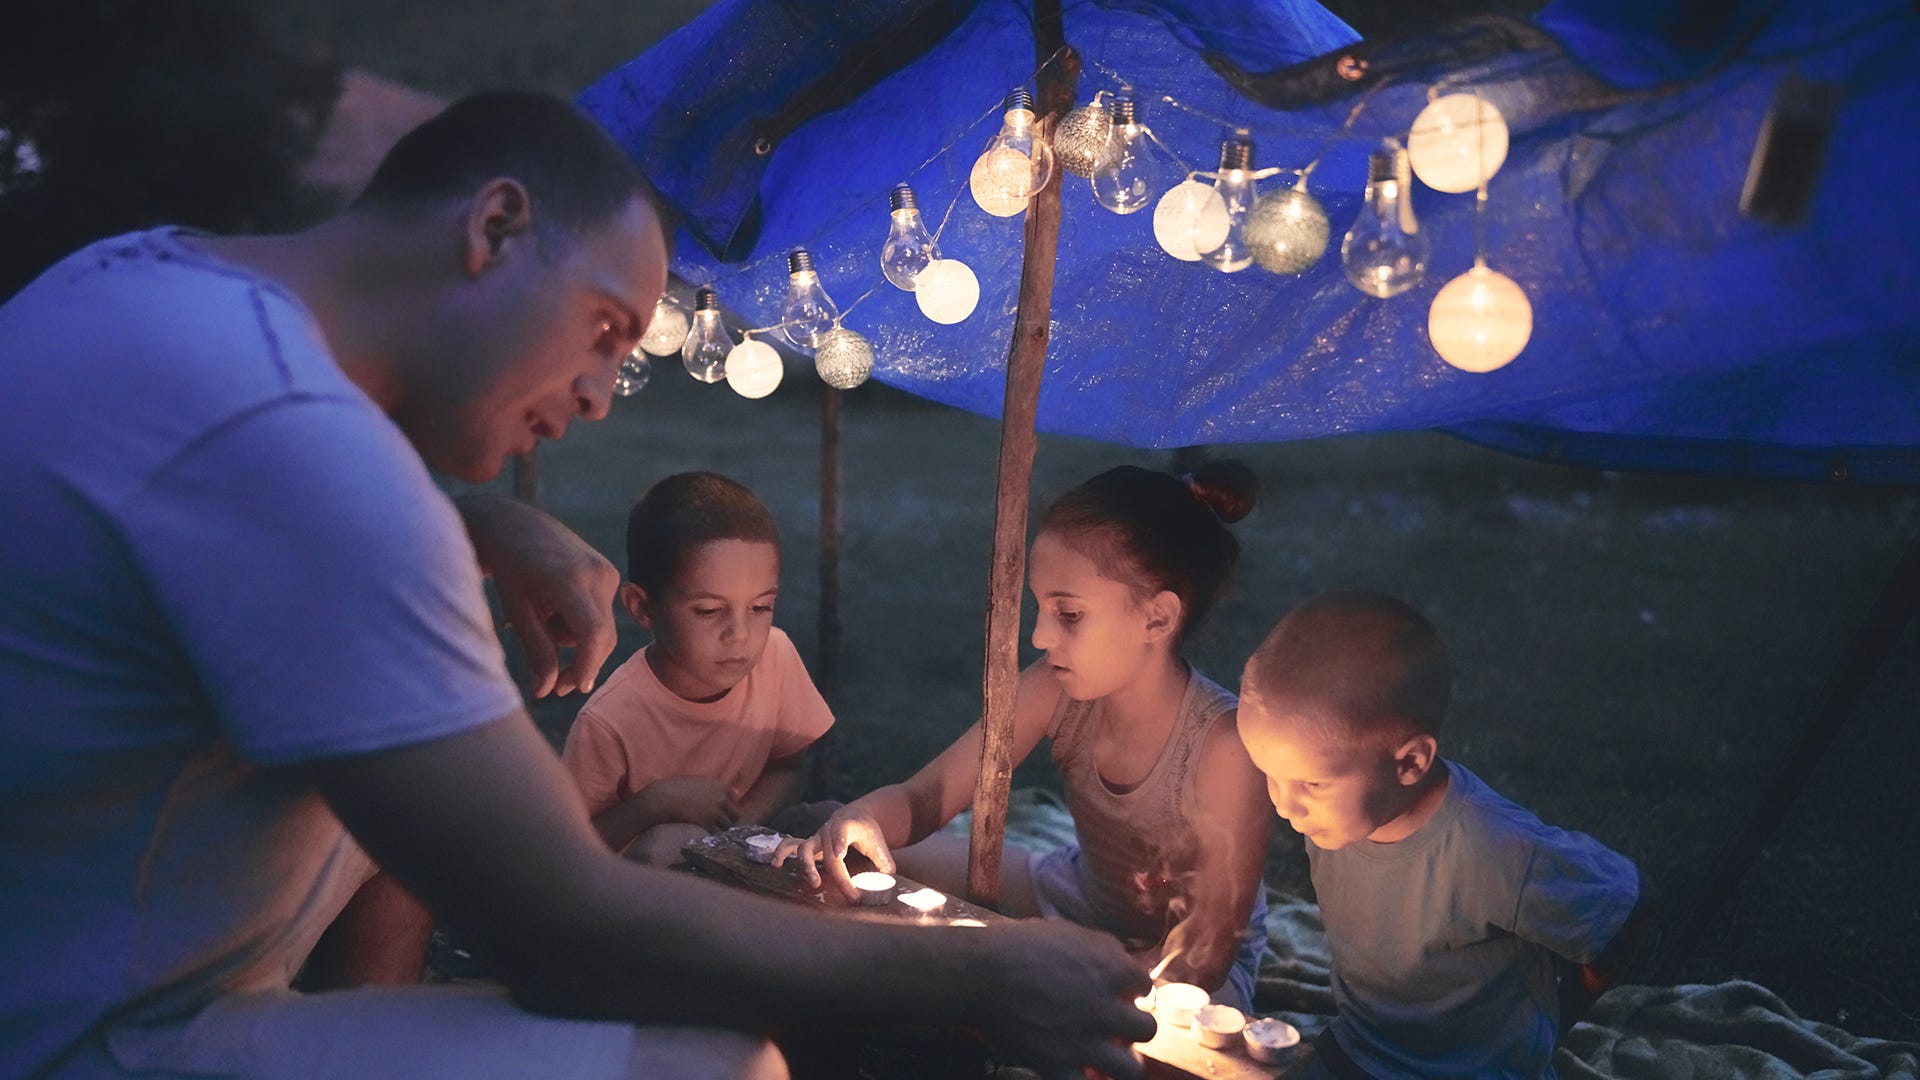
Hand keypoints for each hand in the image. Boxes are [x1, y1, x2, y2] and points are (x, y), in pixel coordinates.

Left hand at [457, 494, 618, 697]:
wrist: (514, 523)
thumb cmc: (508, 567)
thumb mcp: (517, 610)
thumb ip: (536, 650)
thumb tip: (546, 691)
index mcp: (569, 580)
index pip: (592, 633)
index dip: (587, 665)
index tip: (575, 689)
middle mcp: (596, 573)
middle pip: (602, 636)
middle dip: (581, 664)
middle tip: (554, 686)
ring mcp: (606, 570)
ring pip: (601, 628)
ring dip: (573, 640)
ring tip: (539, 625)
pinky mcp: (608, 571)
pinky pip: (600, 613)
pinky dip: (577, 623)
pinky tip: (551, 610)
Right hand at [641, 776, 739, 831]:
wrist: (661, 799)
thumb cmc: (675, 790)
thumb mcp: (697, 783)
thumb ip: (712, 790)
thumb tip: (727, 798)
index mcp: (720, 786)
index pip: (734, 800)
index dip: (726, 808)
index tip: (720, 813)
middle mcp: (721, 798)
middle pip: (735, 815)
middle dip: (726, 820)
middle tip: (715, 825)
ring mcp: (716, 812)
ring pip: (726, 827)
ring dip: (718, 829)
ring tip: (705, 830)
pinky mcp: (707, 825)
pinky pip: (714, 834)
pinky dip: (709, 835)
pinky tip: (700, 833)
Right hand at [772, 804, 894, 900]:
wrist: (854, 816)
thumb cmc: (867, 832)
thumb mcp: (879, 843)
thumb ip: (884, 860)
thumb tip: (888, 879)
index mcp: (847, 825)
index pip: (841, 831)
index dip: (839, 841)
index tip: (839, 854)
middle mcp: (828, 830)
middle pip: (827, 851)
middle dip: (838, 875)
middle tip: (851, 894)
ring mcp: (816, 837)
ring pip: (804, 848)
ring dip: (806, 866)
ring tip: (814, 882)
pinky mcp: (809, 845)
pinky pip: (790, 846)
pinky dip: (782, 853)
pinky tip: (775, 865)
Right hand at [972, 920, 1155, 1079]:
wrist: (981, 974)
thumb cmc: (1020, 945)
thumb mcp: (1069, 932)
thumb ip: (1104, 948)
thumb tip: (1124, 963)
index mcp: (1111, 971)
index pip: (1145, 985)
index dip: (1132, 988)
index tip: (1121, 992)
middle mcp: (1104, 1009)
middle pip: (1147, 1029)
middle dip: (1134, 1027)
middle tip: (1118, 1025)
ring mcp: (1084, 1042)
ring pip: (1131, 1069)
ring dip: (1122, 1062)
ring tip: (1108, 1056)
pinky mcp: (1058, 1067)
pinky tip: (1078, 1071)